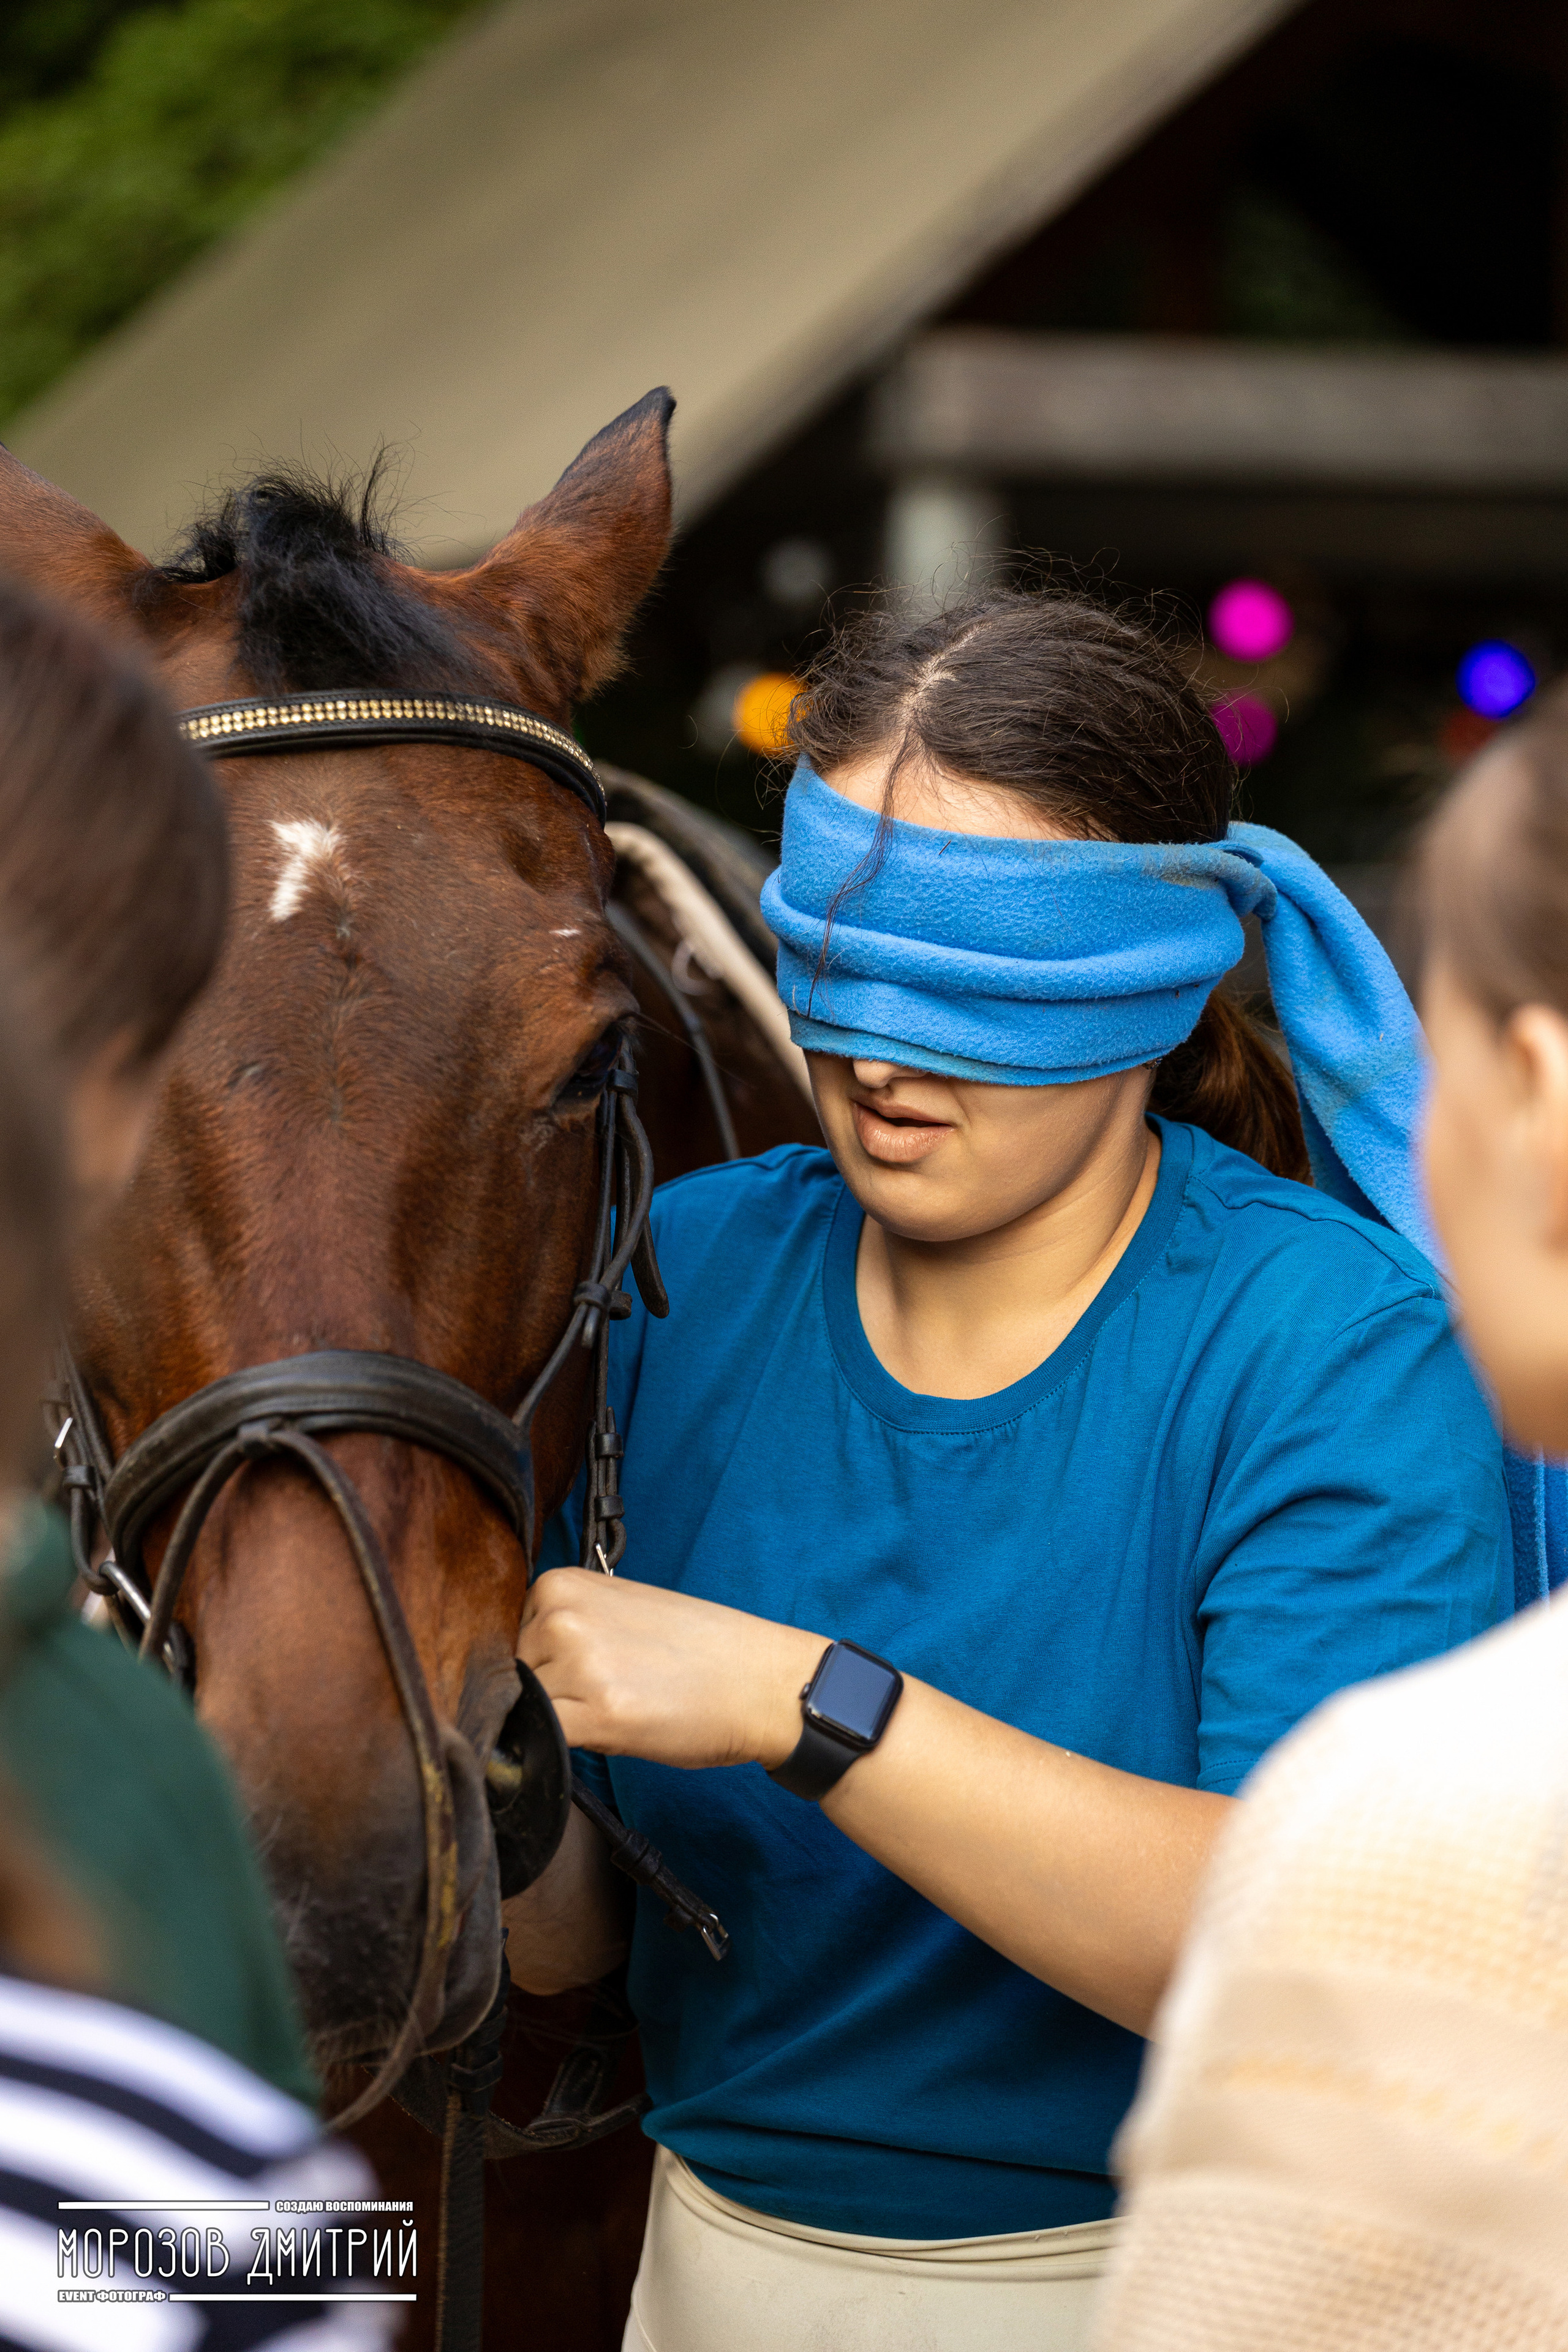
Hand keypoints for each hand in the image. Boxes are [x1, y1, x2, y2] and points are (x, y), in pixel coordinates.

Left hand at [517, 1568, 824, 1770]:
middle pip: (513, 1674)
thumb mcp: (621, 1612)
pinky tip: (604, 1735)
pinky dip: (558, 1748)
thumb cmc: (698, 1651)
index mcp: (562, 1583)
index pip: (508, 1636)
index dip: (537, 1666)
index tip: (573, 1676)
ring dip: (561, 1721)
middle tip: (605, 1693)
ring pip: (527, 1709)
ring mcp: (576, 1664)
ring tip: (617, 1708)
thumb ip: (566, 1628)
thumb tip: (518, 1672)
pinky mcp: (596, 1713)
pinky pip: (543, 1740)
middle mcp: (561, 1616)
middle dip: (547, 1693)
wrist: (759, 1681)